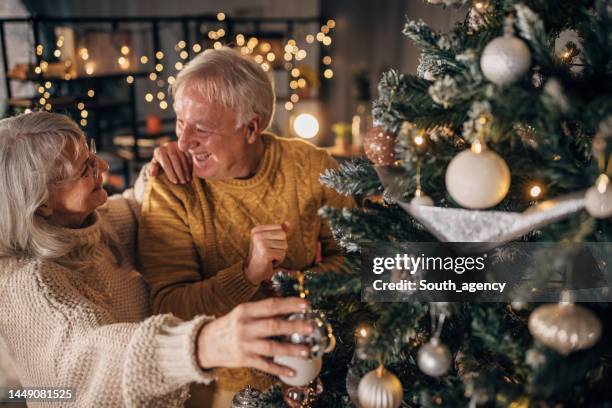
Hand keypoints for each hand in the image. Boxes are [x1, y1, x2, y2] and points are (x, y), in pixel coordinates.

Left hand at [149, 141, 191, 183]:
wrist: (168, 151)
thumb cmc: (161, 161)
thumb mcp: (155, 164)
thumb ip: (153, 169)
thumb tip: (152, 174)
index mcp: (160, 151)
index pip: (166, 163)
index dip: (171, 173)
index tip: (175, 182)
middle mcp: (168, 146)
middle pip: (175, 160)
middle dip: (180, 173)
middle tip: (183, 182)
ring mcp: (178, 145)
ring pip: (183, 159)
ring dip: (186, 171)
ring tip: (187, 180)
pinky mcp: (185, 147)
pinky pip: (189, 157)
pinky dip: (190, 167)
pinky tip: (190, 175)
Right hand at [195, 297, 312, 377]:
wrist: (205, 344)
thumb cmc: (230, 326)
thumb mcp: (242, 313)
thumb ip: (262, 311)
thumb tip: (290, 308)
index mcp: (245, 311)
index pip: (271, 306)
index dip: (289, 304)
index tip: (306, 304)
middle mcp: (245, 327)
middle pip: (273, 326)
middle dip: (294, 326)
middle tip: (311, 327)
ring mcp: (244, 345)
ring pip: (271, 347)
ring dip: (290, 349)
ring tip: (307, 351)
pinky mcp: (244, 360)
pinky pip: (264, 365)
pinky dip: (279, 369)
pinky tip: (292, 371)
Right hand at [244, 222, 289, 284]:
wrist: (252, 271)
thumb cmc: (262, 255)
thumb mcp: (269, 241)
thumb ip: (278, 232)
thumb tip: (288, 223)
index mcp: (257, 229)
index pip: (280, 229)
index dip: (279, 239)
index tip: (269, 246)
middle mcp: (258, 235)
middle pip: (283, 236)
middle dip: (281, 247)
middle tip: (270, 253)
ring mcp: (261, 243)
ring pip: (284, 246)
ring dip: (280, 254)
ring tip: (270, 258)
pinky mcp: (265, 253)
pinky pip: (282, 255)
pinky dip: (279, 261)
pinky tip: (270, 262)